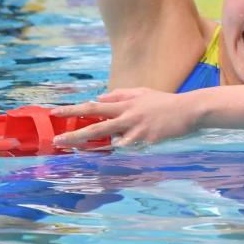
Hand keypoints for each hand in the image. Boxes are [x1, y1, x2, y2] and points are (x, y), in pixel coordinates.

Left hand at [52, 87, 197, 146]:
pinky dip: (122, 150)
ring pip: (109, 140)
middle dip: (75, 134)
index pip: (94, 106)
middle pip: (96, 126)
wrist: (189, 109)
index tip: (55, 112)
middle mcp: (127, 116)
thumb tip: (100, 97)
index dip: (74, 109)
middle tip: (57, 140)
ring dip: (92, 145)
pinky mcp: (146, 140)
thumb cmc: (164, 101)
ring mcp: (136, 129)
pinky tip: (120, 150)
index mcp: (125, 104)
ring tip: (75, 149)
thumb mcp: (141, 92)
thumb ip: (120, 94)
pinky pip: (129, 149)